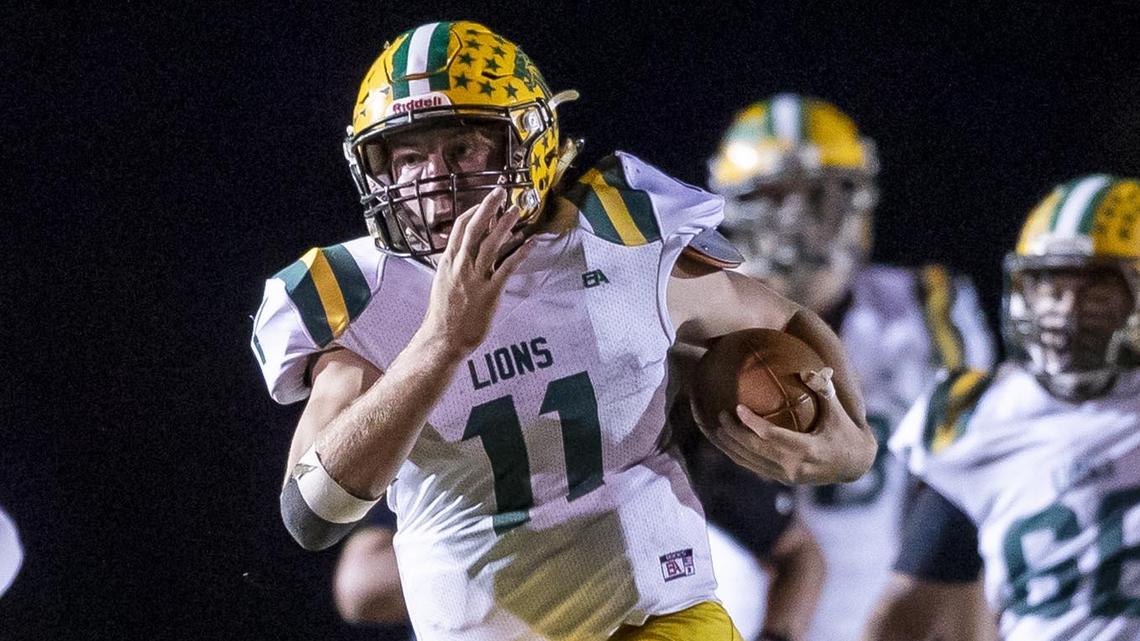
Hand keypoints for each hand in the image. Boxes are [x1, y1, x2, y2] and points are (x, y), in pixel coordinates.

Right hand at [418, 187, 531, 356]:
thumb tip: (463, 251)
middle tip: (502, 192)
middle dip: (489, 207)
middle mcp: (461, 265)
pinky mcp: (490, 292)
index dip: (475, 211)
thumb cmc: (444, 313)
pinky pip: (507, 268)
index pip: (461, 228)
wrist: (443, 338)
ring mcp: (475, 278)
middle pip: (476, 228)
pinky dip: (520, 253)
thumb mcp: (443, 282)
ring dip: (506, 225)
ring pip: (491, 244)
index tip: (487, 201)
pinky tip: (530, 243)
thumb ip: (454, 264)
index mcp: (448, 261)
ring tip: (518, 211)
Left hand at [705, 370, 875, 484]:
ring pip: (750, 462)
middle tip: (720, 416)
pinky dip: (740, 456)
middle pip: (755, 450)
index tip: (737, 407)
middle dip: (734, 434)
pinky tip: (728, 443)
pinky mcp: (783, 480)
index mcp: (807, 449)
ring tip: (716, 430)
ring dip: (731, 447)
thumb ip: (824, 389)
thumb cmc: (845, 432)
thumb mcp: (838, 411)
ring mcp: (787, 476)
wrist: (854, 466)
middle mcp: (794, 466)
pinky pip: (755, 467)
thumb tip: (807, 369)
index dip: (752, 423)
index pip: (771, 436)